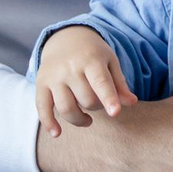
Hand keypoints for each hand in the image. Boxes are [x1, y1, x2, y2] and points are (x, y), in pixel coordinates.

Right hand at [35, 26, 136, 140]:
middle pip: (86, 100)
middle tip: (99, 102)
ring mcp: (54, 76)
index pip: (100, 82)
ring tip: (87, 119)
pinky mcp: (41, 84)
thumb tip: (131, 103)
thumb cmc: (93, 54)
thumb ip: (120, 83)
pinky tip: (57, 133)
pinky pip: (42, 107)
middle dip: (97, 107)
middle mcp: (70, 68)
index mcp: (91, 59)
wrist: (64, 38)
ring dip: (79, 119)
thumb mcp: (110, 62)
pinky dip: (48, 122)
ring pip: (66, 108)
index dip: (109, 98)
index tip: (115, 113)